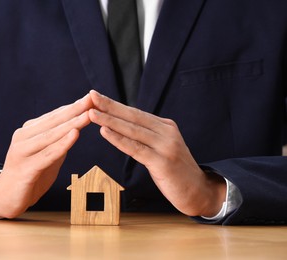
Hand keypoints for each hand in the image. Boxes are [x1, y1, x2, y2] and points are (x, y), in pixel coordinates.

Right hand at [0, 94, 92, 217]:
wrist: (6, 198)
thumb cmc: (29, 174)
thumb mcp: (48, 155)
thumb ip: (59, 141)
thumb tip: (77, 126)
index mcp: (29, 131)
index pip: (55, 116)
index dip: (74, 106)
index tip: (91, 97)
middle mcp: (23, 137)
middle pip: (54, 121)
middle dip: (75, 110)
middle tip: (93, 99)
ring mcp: (22, 151)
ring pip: (52, 135)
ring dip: (72, 124)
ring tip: (88, 115)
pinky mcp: (25, 168)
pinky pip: (47, 154)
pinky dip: (62, 144)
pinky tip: (75, 135)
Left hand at [88, 90, 225, 216]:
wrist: (199, 191)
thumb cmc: (175, 171)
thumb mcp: (162, 148)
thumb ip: (146, 136)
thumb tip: (123, 127)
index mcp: (165, 126)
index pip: (135, 113)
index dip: (114, 105)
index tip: (97, 96)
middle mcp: (166, 132)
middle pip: (132, 116)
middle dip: (109, 106)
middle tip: (91, 96)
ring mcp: (165, 146)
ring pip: (132, 130)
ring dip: (110, 121)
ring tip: (92, 113)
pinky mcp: (162, 162)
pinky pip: (136, 148)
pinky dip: (118, 139)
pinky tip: (104, 132)